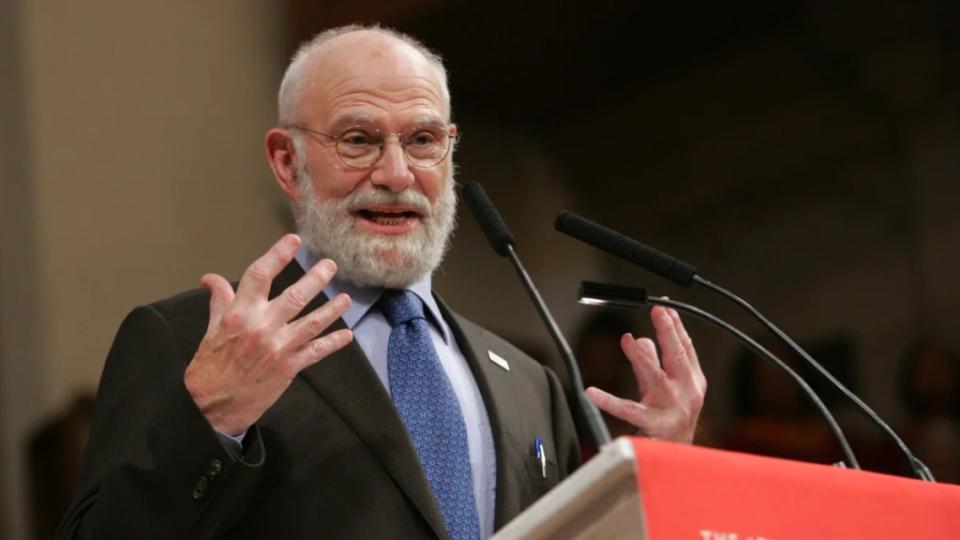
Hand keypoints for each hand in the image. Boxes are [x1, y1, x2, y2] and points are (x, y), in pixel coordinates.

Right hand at [184, 234, 353, 435]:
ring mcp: (279, 347)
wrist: (211, 406)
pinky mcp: (289, 367)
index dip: (278, 255)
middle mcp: (262, 326)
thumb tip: (211, 278)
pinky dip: (333, 342)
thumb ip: (220, 301)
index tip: (294, 241)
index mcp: (240, 313)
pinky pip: (317, 351)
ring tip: (345, 298)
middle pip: (296, 295)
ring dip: (332, 309)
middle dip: (317, 278)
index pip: (261, 275)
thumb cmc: (210, 366)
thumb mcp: (211, 329)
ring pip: (313, 322)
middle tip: (330, 265)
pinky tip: (347, 334)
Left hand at [585, 306, 705, 443]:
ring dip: (641, 357)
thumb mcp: (660, 387)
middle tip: (657, 311)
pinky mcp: (654, 426)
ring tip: (627, 340)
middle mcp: (687, 393)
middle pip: (676, 358)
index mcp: (693, 381)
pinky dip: (609, 401)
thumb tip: (640, 338)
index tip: (664, 306)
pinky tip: (592, 392)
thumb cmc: (668, 419)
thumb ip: (651, 363)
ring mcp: (672, 410)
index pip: (685, 348)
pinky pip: (628, 410)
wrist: (675, 458)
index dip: (676, 325)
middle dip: (668, 332)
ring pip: (656, 379)